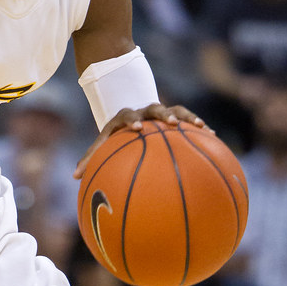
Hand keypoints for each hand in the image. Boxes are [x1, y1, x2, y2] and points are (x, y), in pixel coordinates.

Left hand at [74, 102, 207, 178]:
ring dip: (187, 117)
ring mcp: (162, 113)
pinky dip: (198, 126)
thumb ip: (90, 158)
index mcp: (125, 117)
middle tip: (172, 123)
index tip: (136, 127)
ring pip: (177, 110)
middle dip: (164, 115)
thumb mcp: (102, 144)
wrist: (129, 112)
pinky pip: (189, 119)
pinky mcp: (175, 116)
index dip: (132, 120)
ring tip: (200, 126)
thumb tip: (75, 176)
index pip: (128, 115)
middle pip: (155, 109)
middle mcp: (145, 112)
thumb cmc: (114, 135)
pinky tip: (212, 135)